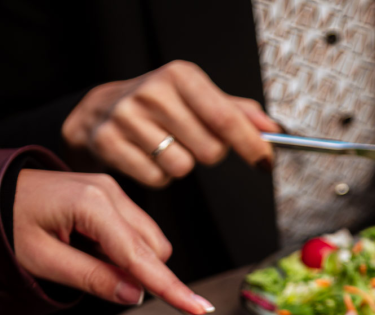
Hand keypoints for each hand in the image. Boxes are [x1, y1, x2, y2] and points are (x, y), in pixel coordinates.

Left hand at [13, 168, 213, 314]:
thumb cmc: (4, 221)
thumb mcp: (42, 261)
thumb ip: (92, 278)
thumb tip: (133, 295)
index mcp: (92, 205)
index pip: (141, 257)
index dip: (171, 287)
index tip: (199, 307)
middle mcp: (109, 192)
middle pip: (152, 248)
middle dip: (138, 273)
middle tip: (93, 278)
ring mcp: (111, 190)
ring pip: (147, 240)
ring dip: (128, 262)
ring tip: (83, 258)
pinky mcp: (109, 195)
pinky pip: (133, 230)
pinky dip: (120, 249)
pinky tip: (89, 247)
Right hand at [62, 60, 280, 187]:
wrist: (100, 110)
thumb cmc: (161, 106)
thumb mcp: (198, 98)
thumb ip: (238, 113)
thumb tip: (274, 130)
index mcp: (180, 76)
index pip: (226, 118)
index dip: (250, 144)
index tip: (265, 162)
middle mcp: (153, 92)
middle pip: (209, 151)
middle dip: (208, 154)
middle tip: (192, 142)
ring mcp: (127, 117)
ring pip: (182, 168)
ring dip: (181, 166)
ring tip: (165, 147)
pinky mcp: (109, 143)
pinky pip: (157, 179)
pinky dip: (159, 176)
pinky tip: (147, 157)